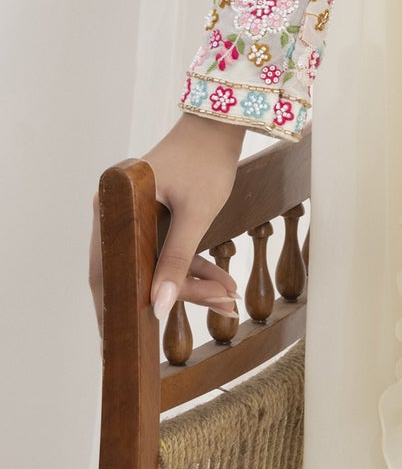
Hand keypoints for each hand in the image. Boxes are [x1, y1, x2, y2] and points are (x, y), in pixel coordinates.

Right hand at [91, 110, 247, 345]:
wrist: (222, 122)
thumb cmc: (207, 160)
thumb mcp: (196, 214)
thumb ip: (177, 261)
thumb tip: (158, 308)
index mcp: (114, 207)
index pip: (107, 271)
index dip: (112, 311)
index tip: (117, 346)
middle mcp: (116, 212)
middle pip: (135, 270)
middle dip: (172, 295)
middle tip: (204, 315)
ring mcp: (134, 213)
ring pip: (155, 263)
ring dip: (190, 282)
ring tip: (227, 298)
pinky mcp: (153, 214)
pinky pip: (167, 250)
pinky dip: (191, 265)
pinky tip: (221, 283)